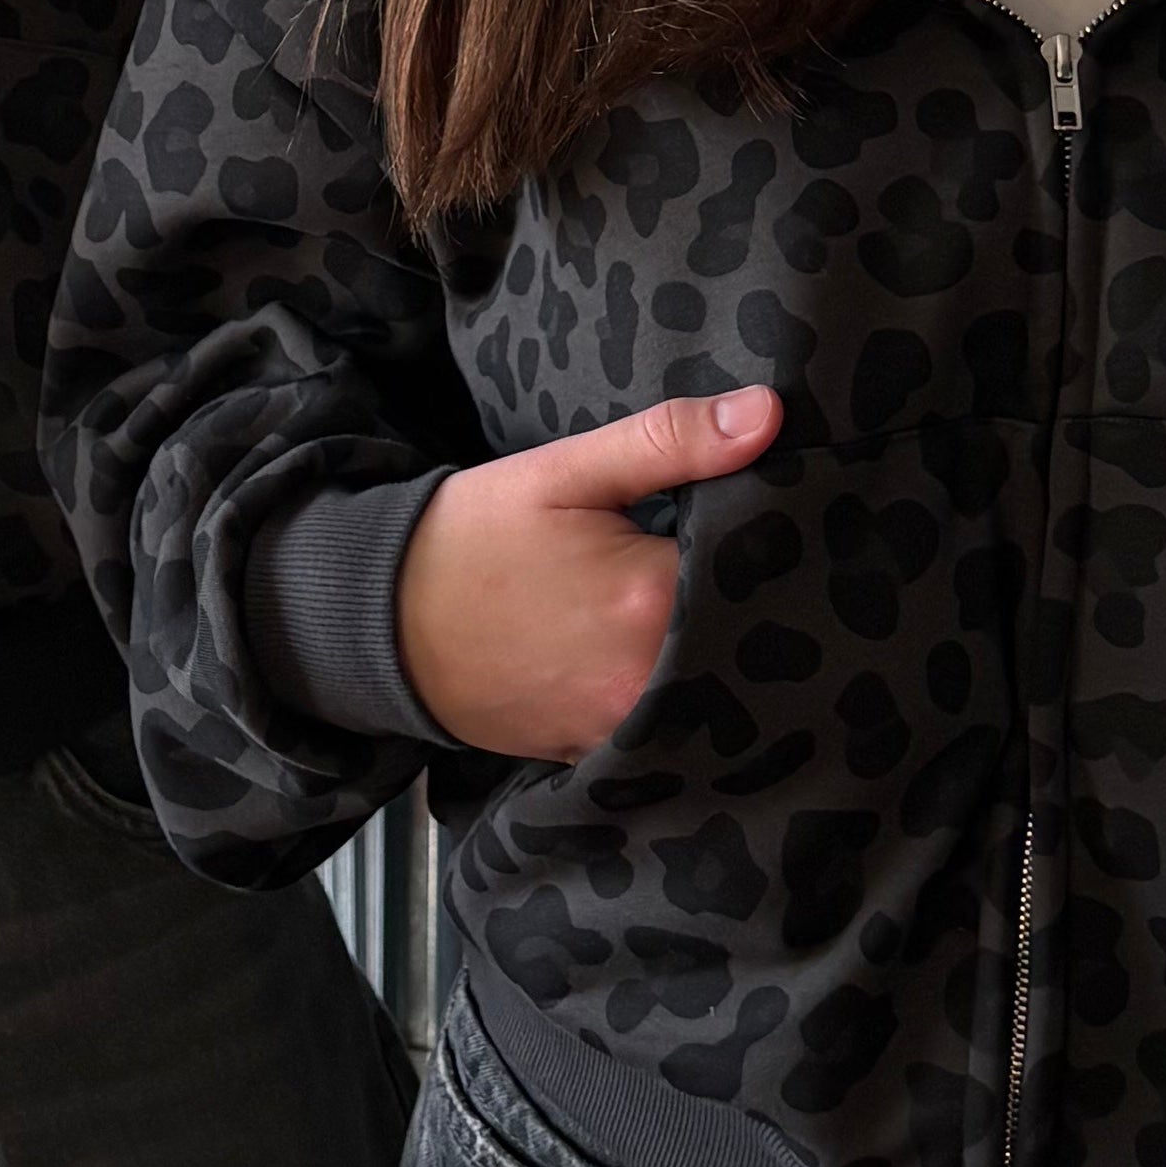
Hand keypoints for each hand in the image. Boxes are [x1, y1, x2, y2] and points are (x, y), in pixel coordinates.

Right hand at [396, 386, 781, 760]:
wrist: (378, 623)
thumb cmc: (472, 538)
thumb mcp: (565, 471)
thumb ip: (671, 441)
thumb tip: (770, 414)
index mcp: (648, 596)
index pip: (761, 570)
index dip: (775, 545)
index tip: (787, 529)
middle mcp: (645, 675)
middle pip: (745, 640)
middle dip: (758, 606)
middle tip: (767, 573)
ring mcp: (619, 726)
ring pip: (710, 693)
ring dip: (723, 659)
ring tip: (729, 620)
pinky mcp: (595, 752)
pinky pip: (665, 734)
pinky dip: (679, 704)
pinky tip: (679, 670)